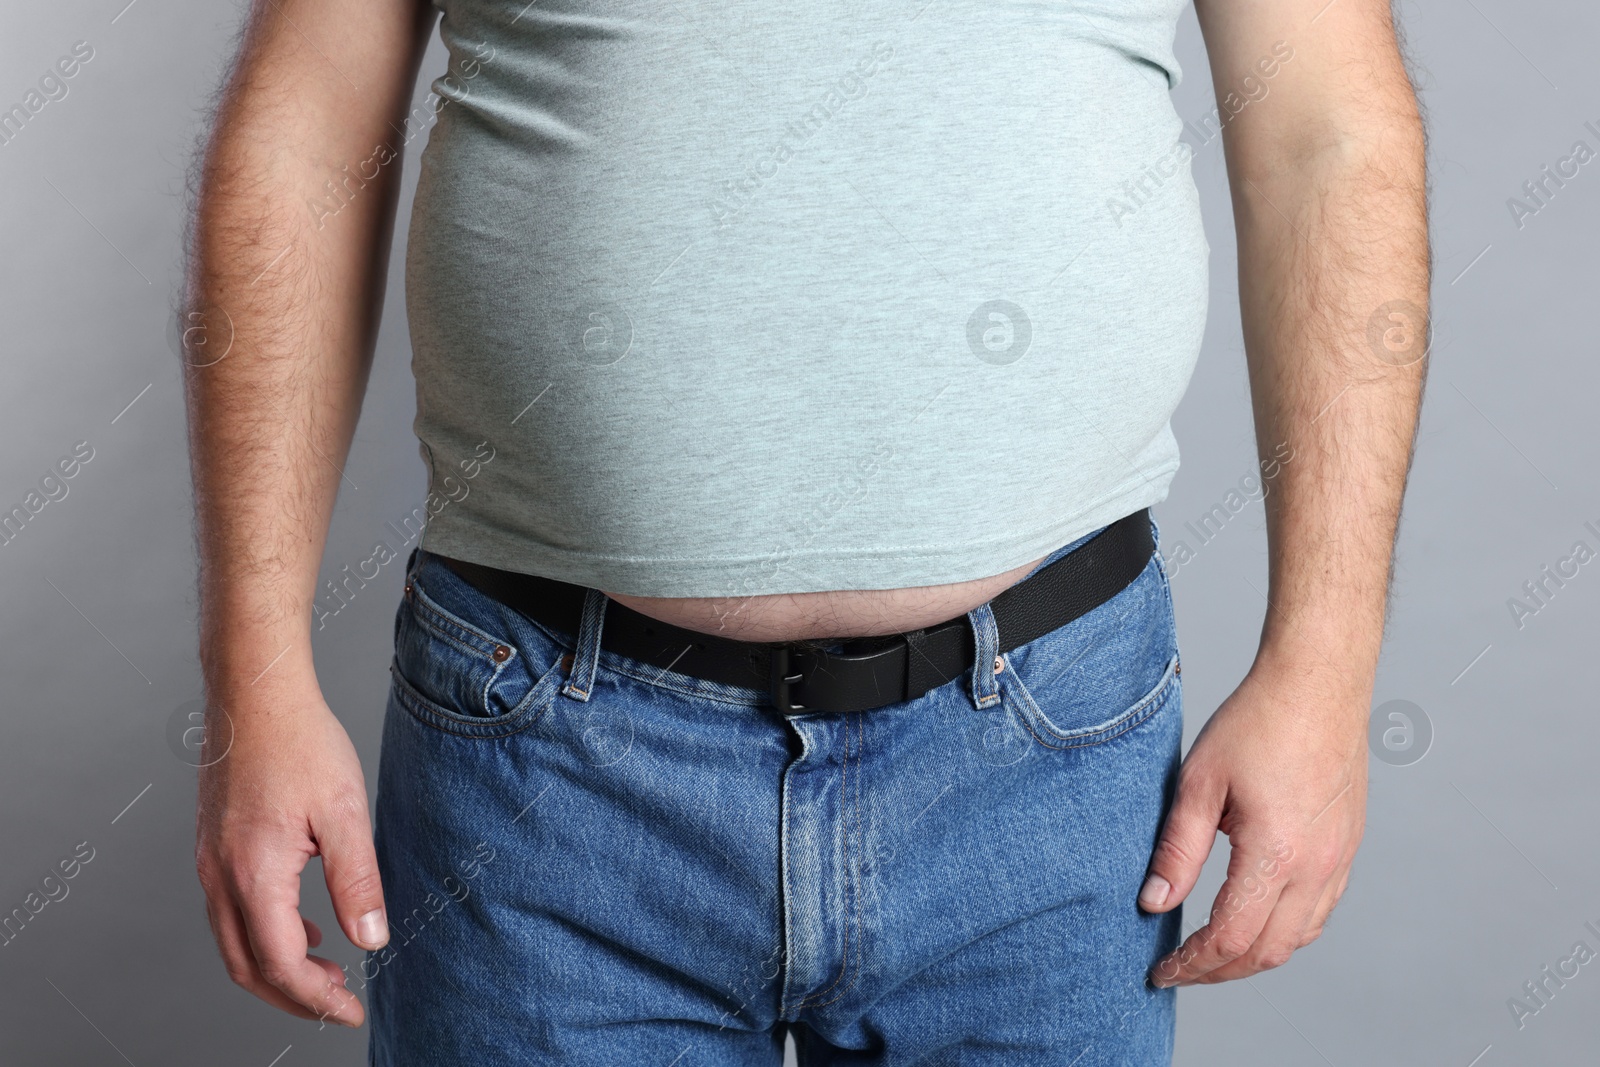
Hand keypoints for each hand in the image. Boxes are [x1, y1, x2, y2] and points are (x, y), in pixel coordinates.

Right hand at [194, 673, 388, 1025]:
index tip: (352, 1011)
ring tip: (325, 973)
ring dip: (277, 970)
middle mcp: (221, 876)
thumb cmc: (300, 743)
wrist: (255, 695)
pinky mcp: (212, 848)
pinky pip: (230, 913)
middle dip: (293, 997)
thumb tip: (370, 940)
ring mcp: (210, 863)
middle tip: (339, 1004)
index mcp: (254, 874)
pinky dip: (264, 937)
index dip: (316, 998)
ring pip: (234, 944)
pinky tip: (303, 927)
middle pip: (248, 968)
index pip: (282, 964)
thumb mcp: (345, 812)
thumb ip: (357, 882)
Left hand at [1138, 652, 1367, 986]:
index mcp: (1276, 853)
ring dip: (1255, 956)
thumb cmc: (1257, 722)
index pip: (1230, 937)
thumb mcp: (1198, 783)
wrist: (1317, 685)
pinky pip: (1320, 911)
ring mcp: (1339, 859)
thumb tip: (1154, 903)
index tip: (1162, 971)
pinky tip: (1256, 920)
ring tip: (1212, 954)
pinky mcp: (1347, 847)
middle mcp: (1316, 865)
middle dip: (1221, 972)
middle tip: (1182, 970)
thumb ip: (1178, 850)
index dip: (1193, 964)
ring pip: (1300, 938)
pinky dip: (1286, 931)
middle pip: (1269, 951)